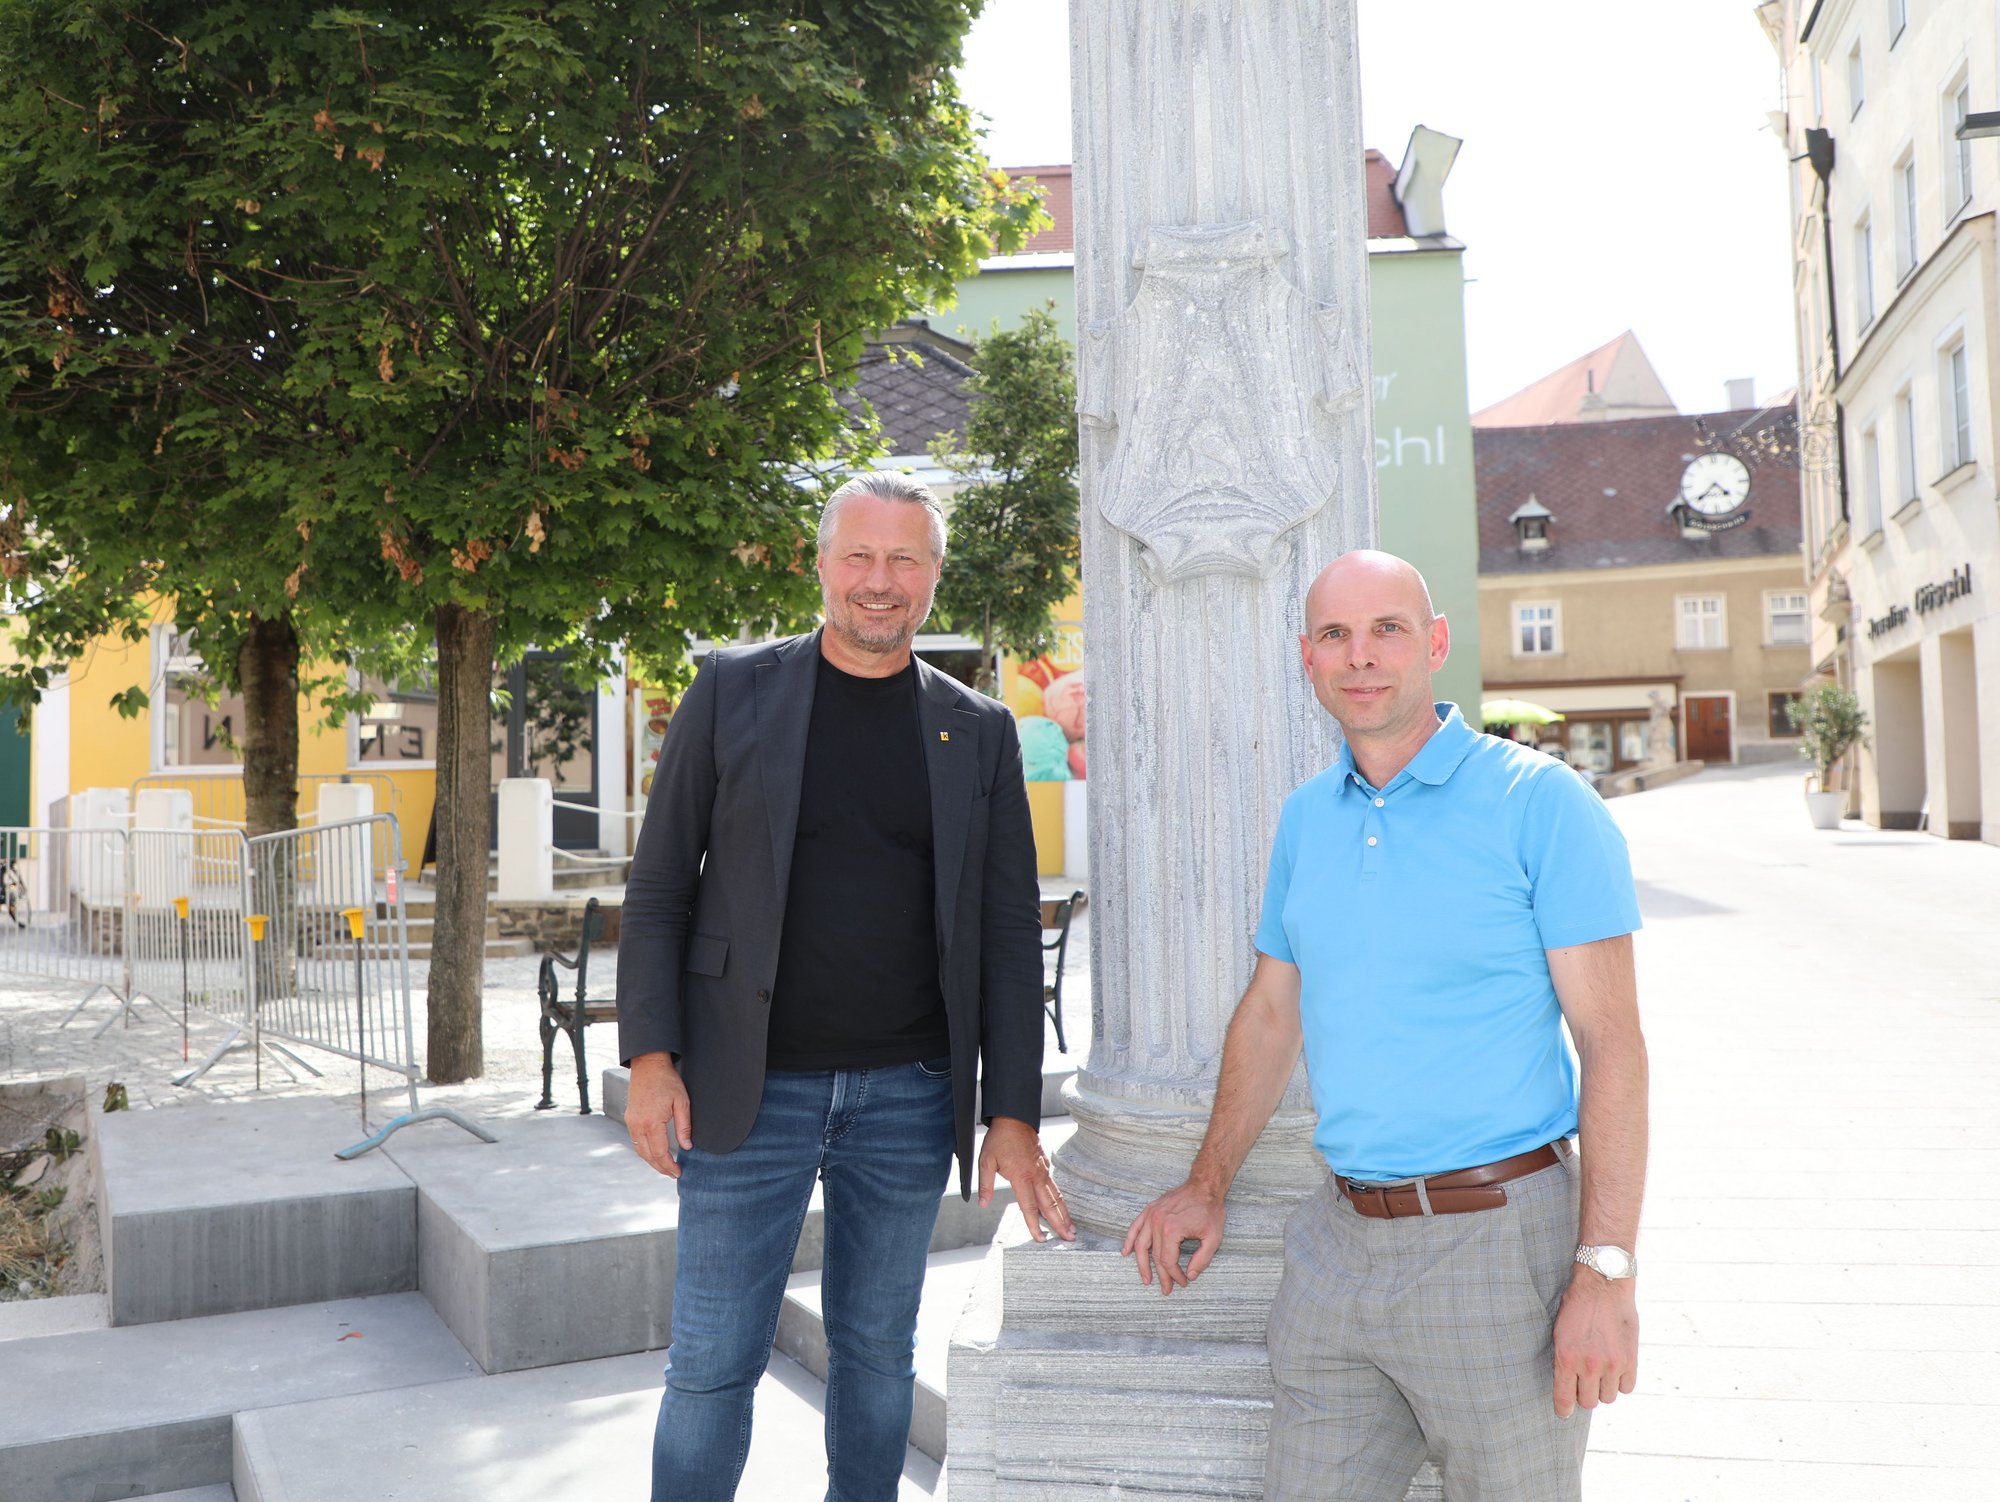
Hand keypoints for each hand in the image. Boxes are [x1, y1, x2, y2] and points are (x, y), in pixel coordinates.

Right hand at [626, 1051, 692, 1178]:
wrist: (648, 1065)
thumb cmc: (667, 1081)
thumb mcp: (682, 1102)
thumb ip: (684, 1126)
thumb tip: (687, 1147)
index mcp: (651, 1122)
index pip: (660, 1153)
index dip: (669, 1166)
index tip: (678, 1172)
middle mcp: (637, 1125)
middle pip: (647, 1155)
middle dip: (660, 1167)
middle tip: (673, 1174)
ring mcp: (631, 1122)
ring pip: (639, 1150)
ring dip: (651, 1161)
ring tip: (665, 1167)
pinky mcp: (629, 1118)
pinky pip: (636, 1141)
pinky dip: (645, 1151)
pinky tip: (655, 1152)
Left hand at [978, 1116, 1075, 1241]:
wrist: (1014, 1117)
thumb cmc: (999, 1140)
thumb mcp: (986, 1161)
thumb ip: (985, 1185)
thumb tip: (983, 1204)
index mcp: (1021, 1176)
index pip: (1029, 1206)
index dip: (1035, 1225)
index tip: (1041, 1239)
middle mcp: (1036, 1175)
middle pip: (1050, 1205)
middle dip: (1060, 1223)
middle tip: (1069, 1239)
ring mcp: (1043, 1170)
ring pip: (1057, 1196)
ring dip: (1065, 1214)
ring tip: (1072, 1229)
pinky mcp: (1045, 1166)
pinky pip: (1055, 1187)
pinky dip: (1061, 1201)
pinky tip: (1063, 1209)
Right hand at [1121, 1177, 1225, 1295]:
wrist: (1204, 1185)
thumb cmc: (1210, 1209)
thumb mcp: (1213, 1238)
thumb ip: (1202, 1260)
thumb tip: (1191, 1275)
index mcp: (1172, 1230)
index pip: (1168, 1261)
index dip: (1176, 1275)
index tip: (1184, 1282)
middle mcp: (1157, 1222)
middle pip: (1155, 1256)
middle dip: (1162, 1275)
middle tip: (1167, 1289)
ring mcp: (1151, 1215)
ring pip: (1140, 1245)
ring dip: (1142, 1264)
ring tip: (1146, 1278)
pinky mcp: (1150, 1209)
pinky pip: (1135, 1227)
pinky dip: (1129, 1240)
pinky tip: (1126, 1252)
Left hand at [1551, 1267, 1639, 1416]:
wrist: (1603, 1283)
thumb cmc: (1577, 1304)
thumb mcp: (1560, 1331)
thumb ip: (1564, 1360)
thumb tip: (1567, 1386)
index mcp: (1566, 1358)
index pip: (1564, 1398)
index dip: (1563, 1410)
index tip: (1564, 1413)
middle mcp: (1588, 1365)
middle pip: (1588, 1402)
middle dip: (1584, 1395)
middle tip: (1584, 1383)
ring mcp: (1611, 1365)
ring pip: (1608, 1398)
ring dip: (1603, 1389)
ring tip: (1601, 1372)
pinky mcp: (1630, 1360)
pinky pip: (1626, 1388)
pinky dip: (1621, 1382)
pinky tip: (1616, 1369)